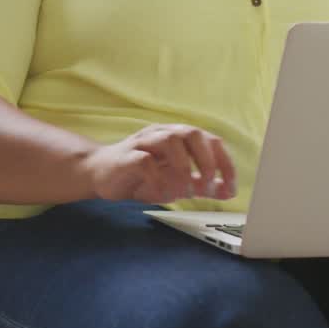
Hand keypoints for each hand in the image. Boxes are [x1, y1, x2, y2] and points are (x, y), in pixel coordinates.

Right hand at [81, 124, 236, 204]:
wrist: (98, 173)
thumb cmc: (139, 175)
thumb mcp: (176, 182)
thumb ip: (200, 184)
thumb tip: (229, 191)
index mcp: (177, 137)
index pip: (210, 140)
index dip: (224, 162)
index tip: (231, 187)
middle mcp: (162, 134)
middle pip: (191, 132)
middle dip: (206, 160)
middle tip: (208, 185)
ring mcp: (142, 143)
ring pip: (169, 140)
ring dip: (184, 168)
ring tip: (185, 192)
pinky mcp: (126, 157)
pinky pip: (144, 161)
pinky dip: (159, 179)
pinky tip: (163, 195)